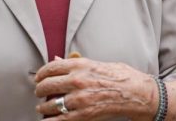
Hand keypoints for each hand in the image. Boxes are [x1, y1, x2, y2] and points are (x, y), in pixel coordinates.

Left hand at [34, 57, 156, 119]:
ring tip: (42, 107)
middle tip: (39, 93)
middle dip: (39, 90)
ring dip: (43, 107)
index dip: (41, 74)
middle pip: (46, 85)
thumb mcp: (98, 64)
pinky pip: (59, 119)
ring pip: (49, 104)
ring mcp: (79, 99)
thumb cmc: (122, 76)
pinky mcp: (84, 114)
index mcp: (81, 65)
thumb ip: (76, 63)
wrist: (137, 93)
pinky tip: (48, 119)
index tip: (38, 78)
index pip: (50, 67)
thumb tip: (57, 60)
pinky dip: (50, 120)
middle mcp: (77, 80)